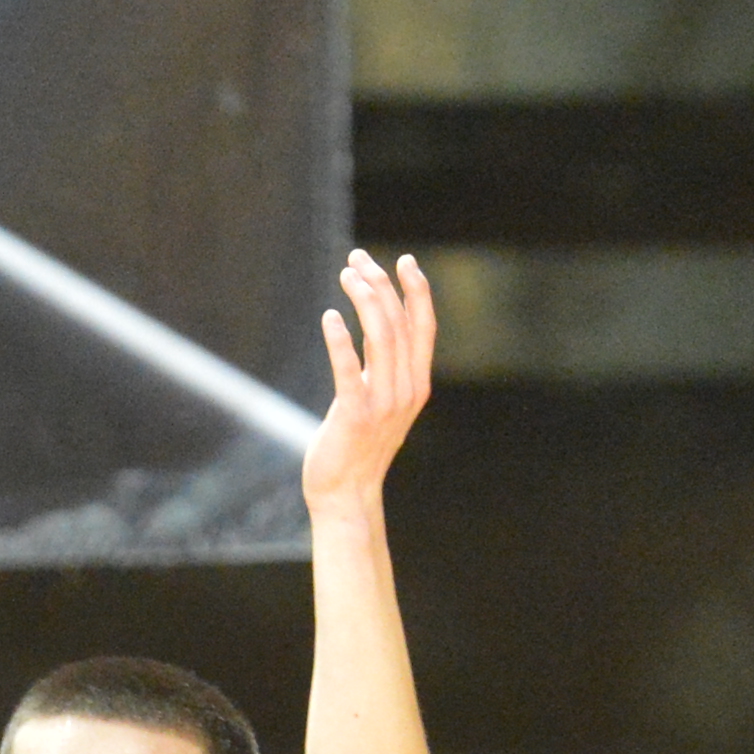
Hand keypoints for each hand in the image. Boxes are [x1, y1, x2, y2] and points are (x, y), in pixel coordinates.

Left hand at [298, 250, 435, 518]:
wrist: (346, 494)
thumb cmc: (358, 446)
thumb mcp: (380, 400)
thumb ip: (384, 366)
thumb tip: (375, 322)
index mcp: (417, 384)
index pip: (424, 327)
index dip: (417, 291)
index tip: (404, 260)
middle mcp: (407, 391)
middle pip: (399, 323)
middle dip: (380, 284)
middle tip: (356, 259)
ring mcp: (383, 405)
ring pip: (381, 338)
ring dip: (363, 300)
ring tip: (345, 274)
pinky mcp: (355, 416)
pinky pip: (350, 370)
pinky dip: (341, 341)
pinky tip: (330, 317)